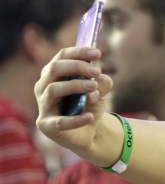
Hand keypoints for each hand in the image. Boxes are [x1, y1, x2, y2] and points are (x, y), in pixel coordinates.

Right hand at [34, 46, 114, 161]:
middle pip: (54, 68)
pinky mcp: (46, 125)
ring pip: (53, 89)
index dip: (78, 52)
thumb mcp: (100, 90)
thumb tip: (97, 81)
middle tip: (97, 71)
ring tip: (93, 88)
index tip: (98, 53)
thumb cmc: (90, 104)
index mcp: (55, 74)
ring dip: (75, 86)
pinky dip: (76, 119)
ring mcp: (43, 105)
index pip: (62, 56)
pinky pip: (59, 121)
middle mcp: (44, 86)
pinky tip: (90, 116)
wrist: (90, 131)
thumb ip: (102, 83)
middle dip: (76, 66)